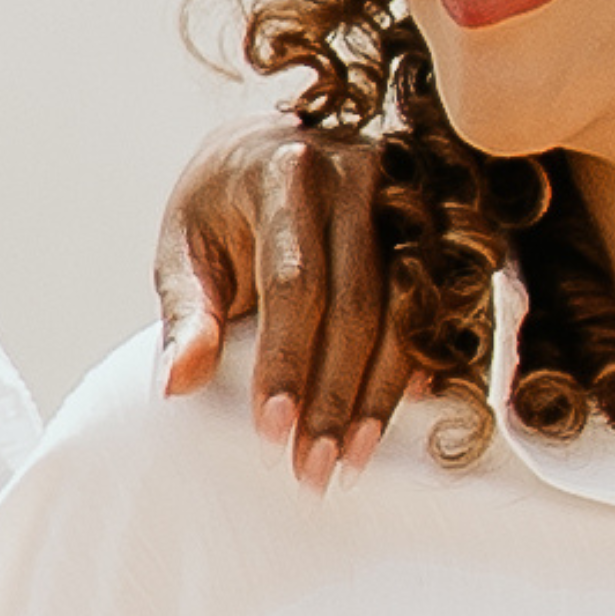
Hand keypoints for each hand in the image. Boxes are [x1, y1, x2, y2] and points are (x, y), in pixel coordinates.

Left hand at [147, 114, 417, 486]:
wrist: (272, 145)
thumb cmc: (219, 206)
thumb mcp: (184, 247)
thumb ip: (186, 313)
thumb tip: (177, 385)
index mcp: (286, 171)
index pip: (293, 283)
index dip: (286, 362)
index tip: (271, 433)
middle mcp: (357, 174)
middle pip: (356, 305)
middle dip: (334, 397)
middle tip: (312, 469)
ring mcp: (408, 197)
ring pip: (404, 314)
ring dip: (379, 397)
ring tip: (350, 460)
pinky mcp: (437, 224)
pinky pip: (436, 308)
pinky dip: (419, 366)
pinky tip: (402, 416)